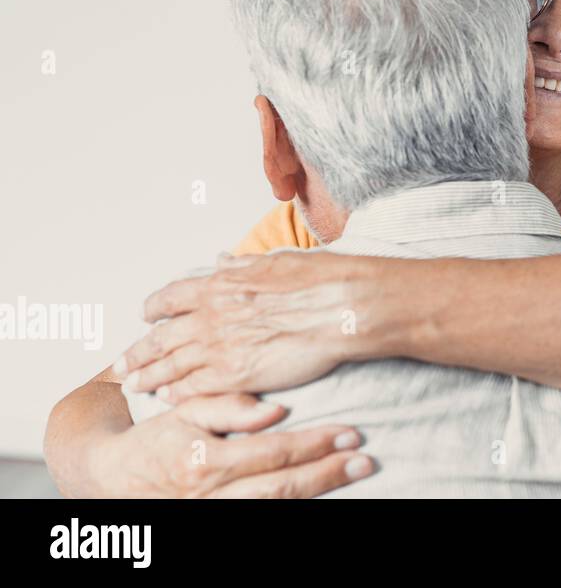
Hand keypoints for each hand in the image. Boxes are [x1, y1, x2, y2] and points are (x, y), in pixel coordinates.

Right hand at [88, 393, 373, 497]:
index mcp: (204, 462)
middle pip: (281, 488)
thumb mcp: (182, 413)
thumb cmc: (153, 440)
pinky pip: (260, 519)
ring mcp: (213, 517)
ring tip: (352, 474)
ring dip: (319, 492)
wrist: (109, 481)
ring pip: (275, 510)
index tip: (349, 432)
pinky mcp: (215, 526)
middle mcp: (211, 496)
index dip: (314, 444)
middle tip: (364, 459)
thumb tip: (275, 409)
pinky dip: (292, 509)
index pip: (272, 453)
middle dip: (327, 473)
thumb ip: (227, 406)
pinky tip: (320, 496)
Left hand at [117, 250, 369, 401]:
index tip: (146, 316)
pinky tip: (170, 398)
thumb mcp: (276, 260)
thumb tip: (223, 259)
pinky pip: (195, 388)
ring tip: (135, 386)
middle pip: (159, 338)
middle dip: (137, 352)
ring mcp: (220, 348)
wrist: (341, 306)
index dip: (154, 308)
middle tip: (121, 363)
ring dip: (149, 377)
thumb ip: (243, 265)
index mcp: (220, 284)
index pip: (170, 298)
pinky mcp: (235, 375)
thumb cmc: (319, 280)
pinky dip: (178, 394)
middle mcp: (211, 316)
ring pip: (170, 366)